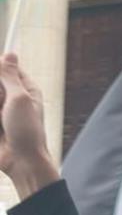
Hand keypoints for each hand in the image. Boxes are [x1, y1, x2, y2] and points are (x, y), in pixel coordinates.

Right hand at [0, 53, 58, 198]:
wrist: (21, 162)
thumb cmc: (27, 130)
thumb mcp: (19, 100)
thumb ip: (10, 77)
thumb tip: (10, 53)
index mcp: (25, 89)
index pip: (5, 67)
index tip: (2, 91)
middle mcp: (11, 98)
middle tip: (2, 106)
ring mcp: (0, 111)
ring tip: (2, 122)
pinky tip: (0, 130)